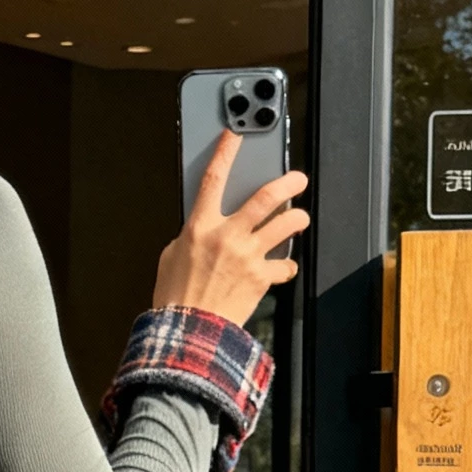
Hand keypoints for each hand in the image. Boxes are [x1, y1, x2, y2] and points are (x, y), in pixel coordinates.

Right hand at [153, 130, 309, 326]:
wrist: (188, 334)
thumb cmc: (175, 300)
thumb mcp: (172, 258)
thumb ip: (192, 237)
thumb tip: (203, 230)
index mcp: (200, 227)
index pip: (213, 179)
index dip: (225, 152)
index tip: (235, 136)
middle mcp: (228, 236)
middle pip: (266, 196)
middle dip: (288, 182)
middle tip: (298, 178)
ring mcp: (248, 256)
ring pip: (285, 224)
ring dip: (297, 218)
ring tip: (300, 218)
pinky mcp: (260, 278)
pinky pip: (284, 266)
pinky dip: (286, 266)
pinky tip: (284, 266)